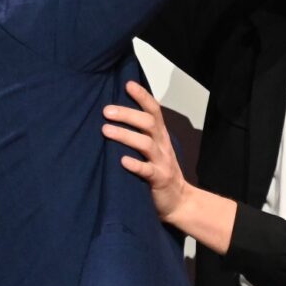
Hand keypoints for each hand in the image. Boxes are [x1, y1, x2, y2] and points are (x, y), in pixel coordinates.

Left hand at [102, 82, 188, 222]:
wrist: (180, 201)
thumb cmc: (159, 171)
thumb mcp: (154, 148)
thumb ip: (141, 133)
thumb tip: (115, 115)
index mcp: (160, 135)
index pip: (154, 110)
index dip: (142, 96)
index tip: (127, 84)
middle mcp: (162, 145)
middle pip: (148, 123)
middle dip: (127, 114)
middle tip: (106, 111)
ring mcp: (162, 162)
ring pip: (145, 144)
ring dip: (125, 135)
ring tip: (106, 131)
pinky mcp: (159, 180)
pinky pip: (147, 170)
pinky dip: (135, 164)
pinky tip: (122, 161)